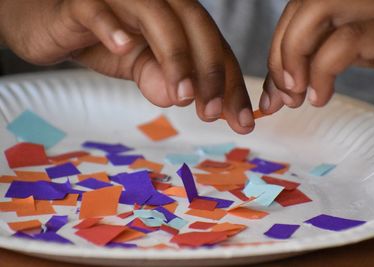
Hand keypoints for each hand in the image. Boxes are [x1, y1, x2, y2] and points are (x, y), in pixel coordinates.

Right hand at [0, 0, 254, 133]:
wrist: (51, 25)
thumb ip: (161, 80)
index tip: (240, 120)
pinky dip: (111, 27)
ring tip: (182, 95)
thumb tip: (181, 100)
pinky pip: (97, 10)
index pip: (212, 46)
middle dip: (209, 71)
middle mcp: (156, 0)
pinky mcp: (82, 2)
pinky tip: (123, 48)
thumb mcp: (139, 67)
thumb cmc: (102, 41)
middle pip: (194, 27)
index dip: (229, 82)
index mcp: (175, 15)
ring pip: (155, 17)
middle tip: (212, 112)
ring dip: (173, 56)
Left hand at [260, 0, 373, 113]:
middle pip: (302, 5)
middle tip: (286, 94)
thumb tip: (270, 100)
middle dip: (281, 54)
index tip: (275, 90)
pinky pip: (347, 39)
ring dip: (295, 57)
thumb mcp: (339, 58)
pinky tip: (321, 96)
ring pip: (318, 8)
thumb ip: (304, 70)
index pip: (296, 10)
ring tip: (300, 95)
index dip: (275, 49)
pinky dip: (323, 71)